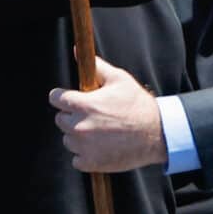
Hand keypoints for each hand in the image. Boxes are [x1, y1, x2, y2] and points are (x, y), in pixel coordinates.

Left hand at [49, 57, 166, 172]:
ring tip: (100, 131)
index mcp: (84, 105)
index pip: (56, 99)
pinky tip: (102, 145)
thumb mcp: (120, 79)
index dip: (63, 96)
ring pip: (68, 139)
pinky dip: (86, 154)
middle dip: (73, 115)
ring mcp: (84, 147)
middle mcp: (79, 126)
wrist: (156, 134)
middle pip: (60, 120)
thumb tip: (77, 50)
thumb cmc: (138, 105)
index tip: (71, 98)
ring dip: (79, 135)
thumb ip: (96, 66)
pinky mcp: (90, 163)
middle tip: (93, 114)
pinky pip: (77, 158)